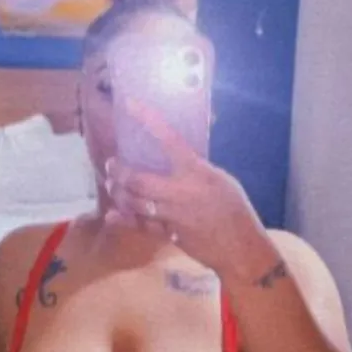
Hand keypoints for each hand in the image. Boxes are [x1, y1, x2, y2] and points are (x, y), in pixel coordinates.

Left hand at [104, 99, 270, 277]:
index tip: (129, 103)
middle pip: (139, 180)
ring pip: (136, 203)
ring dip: (119, 193)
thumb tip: (178, 157)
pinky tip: (112, 215)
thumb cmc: (235, 210)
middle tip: (111, 165)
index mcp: (197, 172)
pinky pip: (142, 225)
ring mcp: (173, 215)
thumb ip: (196, 169)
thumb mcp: (220, 180)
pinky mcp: (170, 234)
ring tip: (112, 186)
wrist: (240, 248)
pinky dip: (124, 220)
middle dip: (119, 172)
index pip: (169, 139)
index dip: (148, 119)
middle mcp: (182, 191)